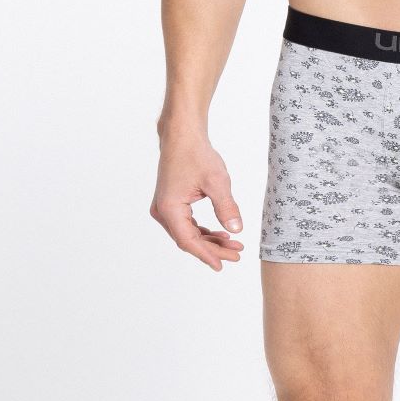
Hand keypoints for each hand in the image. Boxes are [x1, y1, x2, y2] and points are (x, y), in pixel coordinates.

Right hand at [150, 124, 244, 270]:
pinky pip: (186, 224)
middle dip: (213, 248)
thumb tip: (236, 230)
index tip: (222, 265)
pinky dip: (203, 230)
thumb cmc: (197, 154)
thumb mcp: (217, 181)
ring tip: (233, 245)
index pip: (188, 241)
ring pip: (188, 233)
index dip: (207, 254)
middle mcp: (162, 212)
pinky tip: (220, 233)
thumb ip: (226, 207)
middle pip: (188, 239)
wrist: (182, 135)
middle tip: (237, 254)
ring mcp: (164, 208)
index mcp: (170, 209)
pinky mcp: (170, 202)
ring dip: (209, 240)